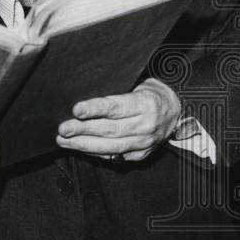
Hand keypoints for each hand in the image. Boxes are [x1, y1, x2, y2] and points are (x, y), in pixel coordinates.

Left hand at [56, 78, 180, 161]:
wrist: (176, 111)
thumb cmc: (150, 93)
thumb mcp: (138, 83)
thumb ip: (115, 91)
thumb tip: (82, 93)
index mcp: (146, 104)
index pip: (116, 107)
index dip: (94, 109)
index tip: (76, 110)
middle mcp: (146, 126)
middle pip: (110, 130)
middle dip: (82, 130)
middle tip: (63, 129)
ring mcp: (145, 143)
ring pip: (111, 147)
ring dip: (83, 145)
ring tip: (63, 141)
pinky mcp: (141, 155)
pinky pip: (114, 156)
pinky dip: (94, 153)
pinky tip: (79, 148)